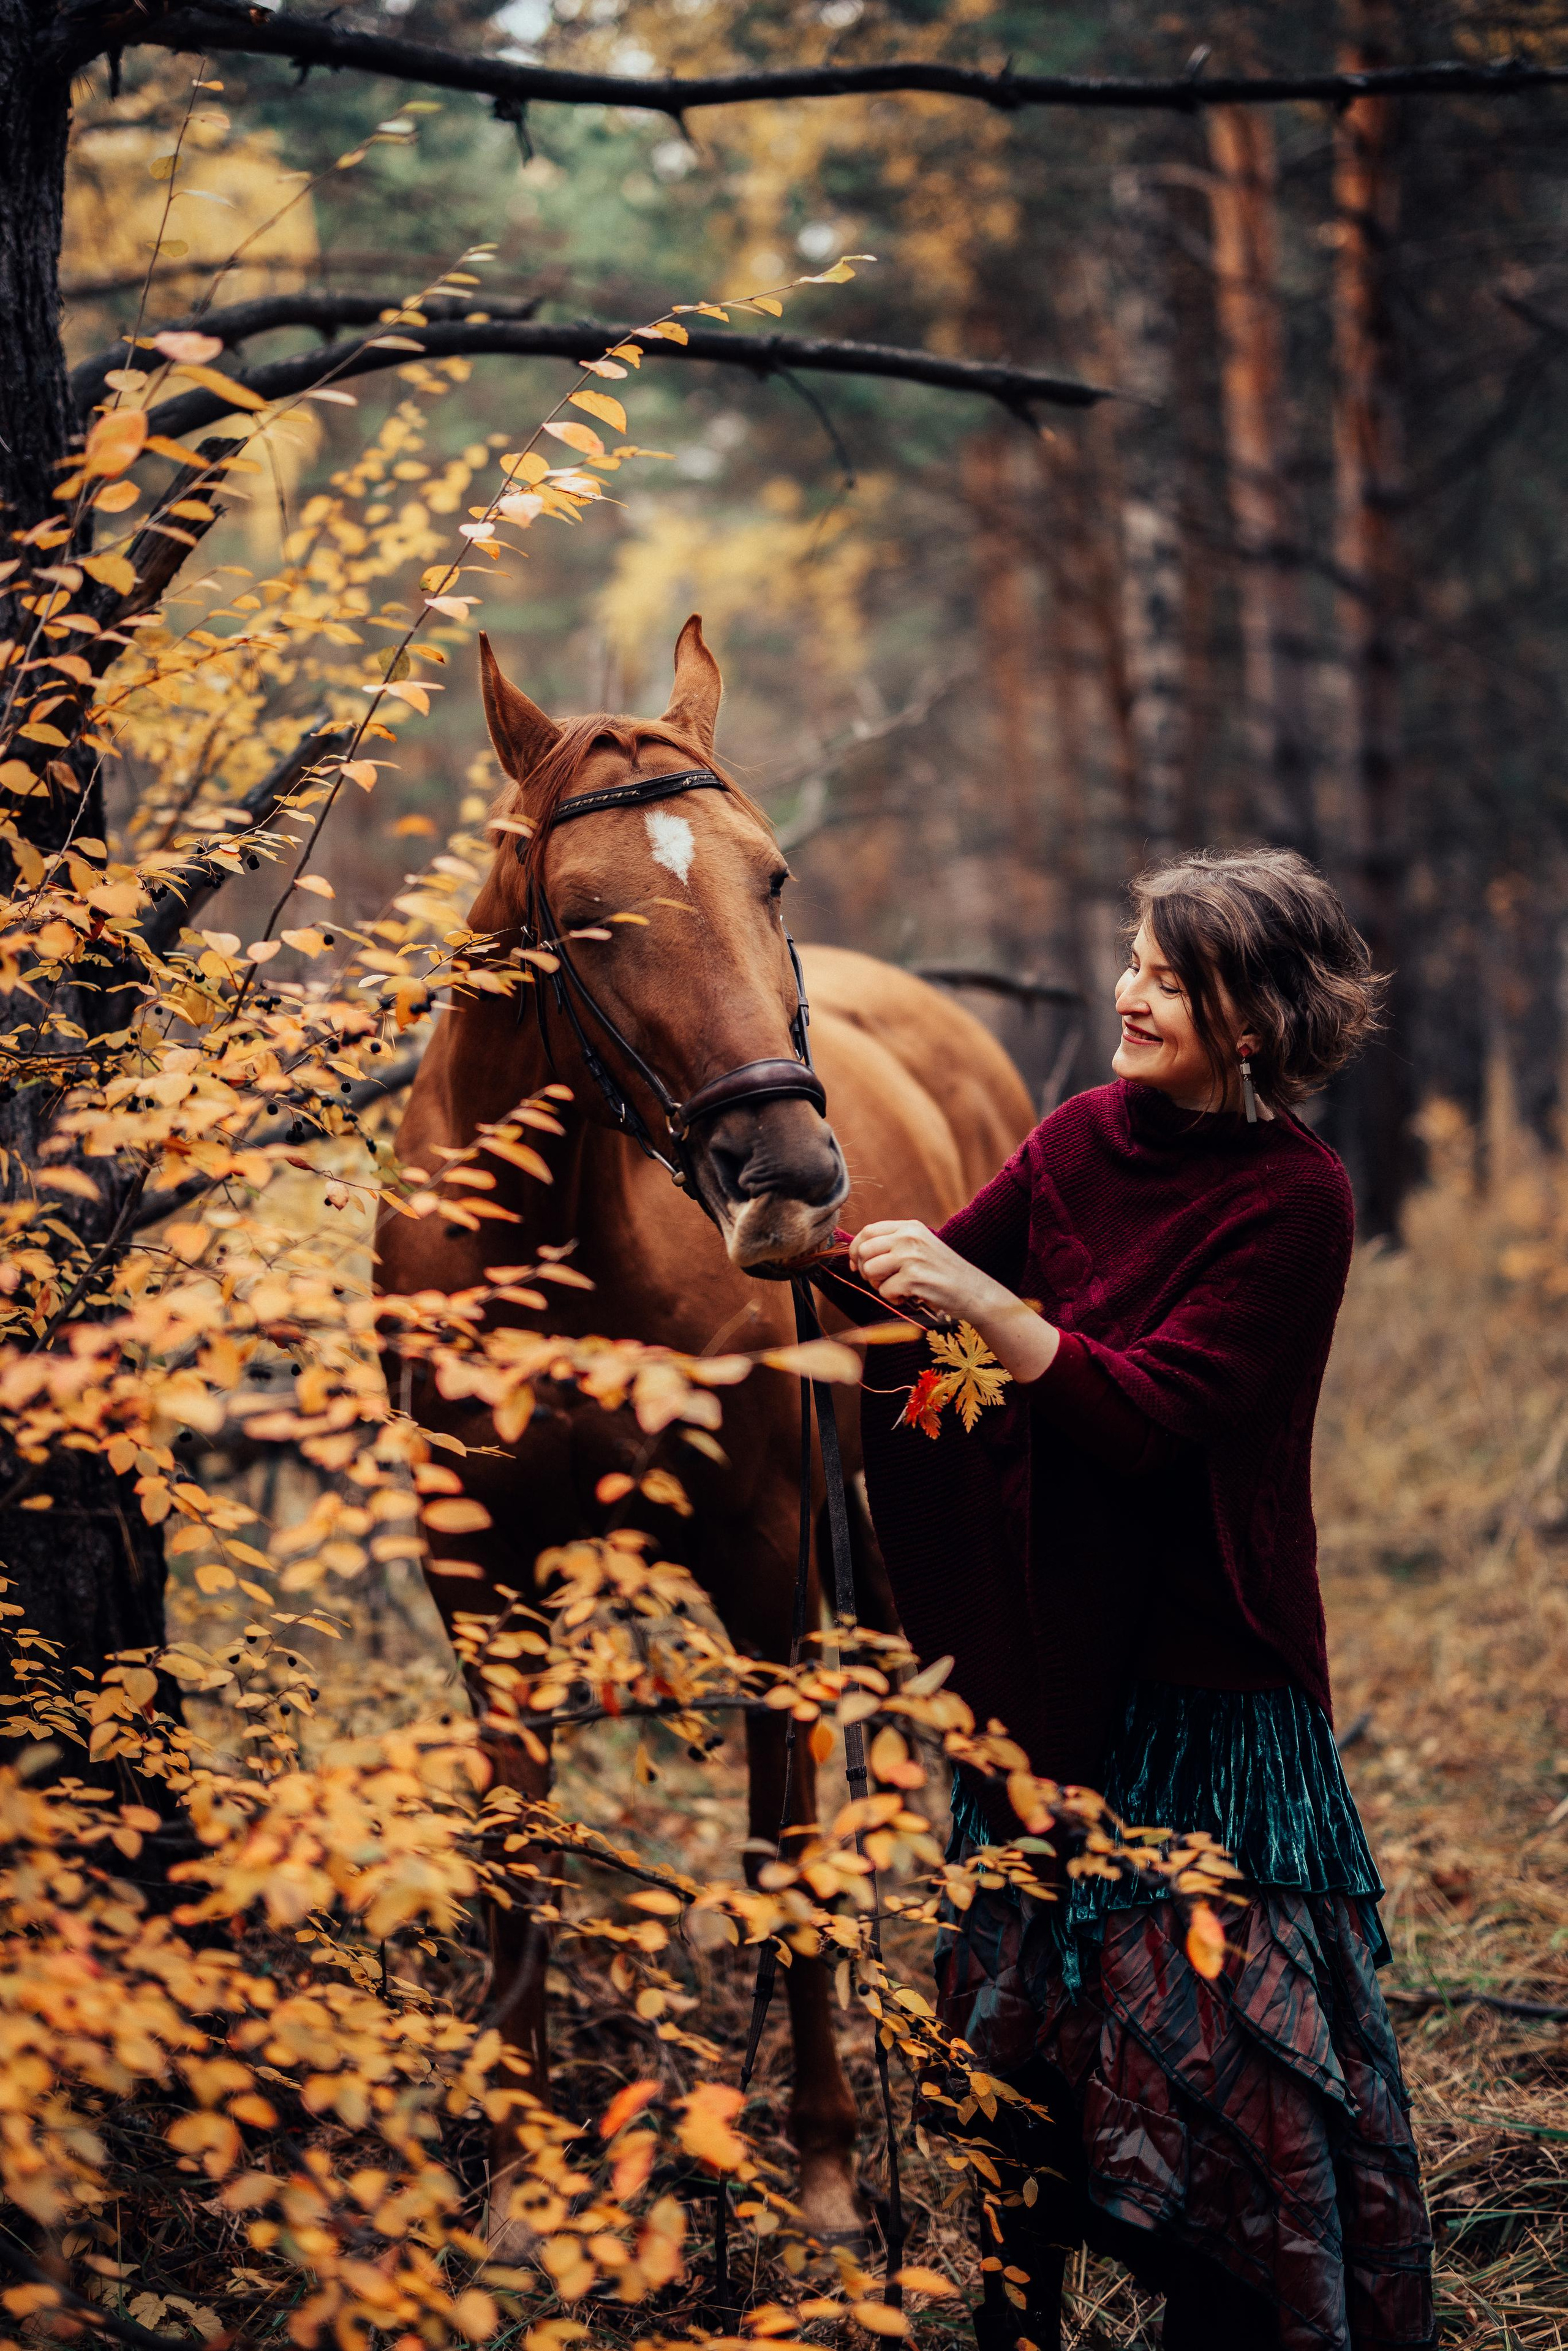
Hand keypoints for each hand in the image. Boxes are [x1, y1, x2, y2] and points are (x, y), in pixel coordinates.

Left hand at [848, 1219, 992, 1321]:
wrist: (973, 1291)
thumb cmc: (942, 1273)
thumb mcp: (920, 1247)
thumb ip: (893, 1245)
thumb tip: (856, 1255)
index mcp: (910, 1227)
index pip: (868, 1230)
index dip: (856, 1249)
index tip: (857, 1264)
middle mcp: (910, 1238)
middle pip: (864, 1250)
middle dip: (865, 1270)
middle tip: (880, 1281)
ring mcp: (911, 1257)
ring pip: (870, 1270)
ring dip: (878, 1285)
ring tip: (897, 1288)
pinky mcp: (914, 1278)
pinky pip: (884, 1291)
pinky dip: (894, 1299)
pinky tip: (910, 1296)